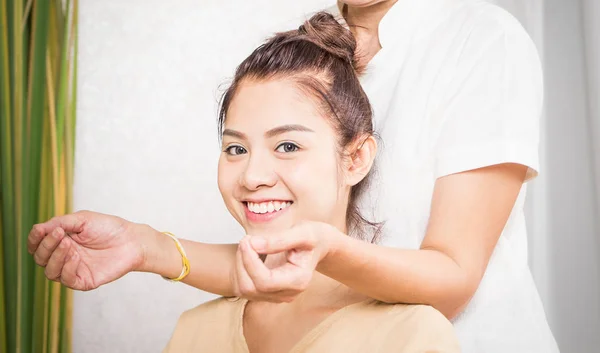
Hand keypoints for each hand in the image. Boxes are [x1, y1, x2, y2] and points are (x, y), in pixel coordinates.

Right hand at [27, 210, 146, 290]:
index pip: (38, 245)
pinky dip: (67, 268)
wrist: (131, 240)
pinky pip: (66, 279)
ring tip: (68, 244)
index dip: (34, 239)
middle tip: (59, 234)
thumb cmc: (109, 228)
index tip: (39, 230)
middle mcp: (65, 257)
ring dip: (55, 257)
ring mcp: (74, 269)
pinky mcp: (84, 280)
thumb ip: (60, 222)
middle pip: (41, 258)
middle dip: (46, 246)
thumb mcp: (82, 219)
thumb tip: (37, 228)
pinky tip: (75, 256)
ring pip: (50, 271)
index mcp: (62, 241)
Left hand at [231, 221, 338, 302]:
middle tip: (247, 239)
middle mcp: (288, 294)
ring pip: (244, 289)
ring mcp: (277, 296)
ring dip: (239, 266)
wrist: (319, 245)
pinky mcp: (267, 293)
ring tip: (248, 244)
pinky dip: (240, 270)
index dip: (250, 261)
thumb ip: (280, 239)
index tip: (248, 240)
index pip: (265, 281)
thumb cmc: (314, 237)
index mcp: (299, 281)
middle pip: (251, 288)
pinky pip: (244, 287)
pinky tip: (249, 254)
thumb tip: (254, 245)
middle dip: (242, 262)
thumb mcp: (303, 232)